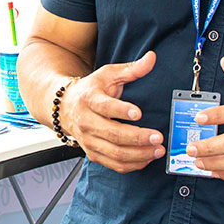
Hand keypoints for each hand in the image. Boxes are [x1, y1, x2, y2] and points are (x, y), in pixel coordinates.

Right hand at [59, 52, 163, 172]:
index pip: (105, 107)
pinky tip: (147, 158)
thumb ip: (131, 69)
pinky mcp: (93, 154)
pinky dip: (132, 164)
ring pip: (115, 153)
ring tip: (158, 150)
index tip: (138, 113)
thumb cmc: (90, 90)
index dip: (121, 111)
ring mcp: (89, 140)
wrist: (65, 107)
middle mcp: (86, 122)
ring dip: (139, 154)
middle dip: (138, 138)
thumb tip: (151, 58)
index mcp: (89, 99)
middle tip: (158, 137)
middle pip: (113, 134)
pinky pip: (114, 164)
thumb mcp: (108, 74)